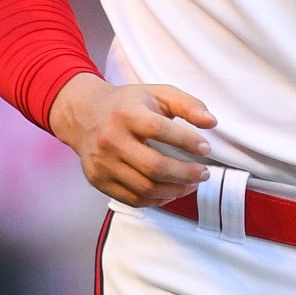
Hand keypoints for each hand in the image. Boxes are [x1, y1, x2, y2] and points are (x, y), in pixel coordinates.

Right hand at [48, 73, 217, 207]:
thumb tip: (211, 122)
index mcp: (126, 114)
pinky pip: (132, 199)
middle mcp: (110, 140)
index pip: (159, 130)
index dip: (186, 141)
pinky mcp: (98, 180)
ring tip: (191, 183)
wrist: (84, 115)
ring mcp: (102, 163)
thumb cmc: (127, 104)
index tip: (205, 148)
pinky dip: (156, 200)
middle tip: (203, 173)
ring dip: (174, 190)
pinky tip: (171, 191)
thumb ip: (187, 104)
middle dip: (185, 174)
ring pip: (144, 188)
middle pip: (153, 166)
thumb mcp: (157, 93)